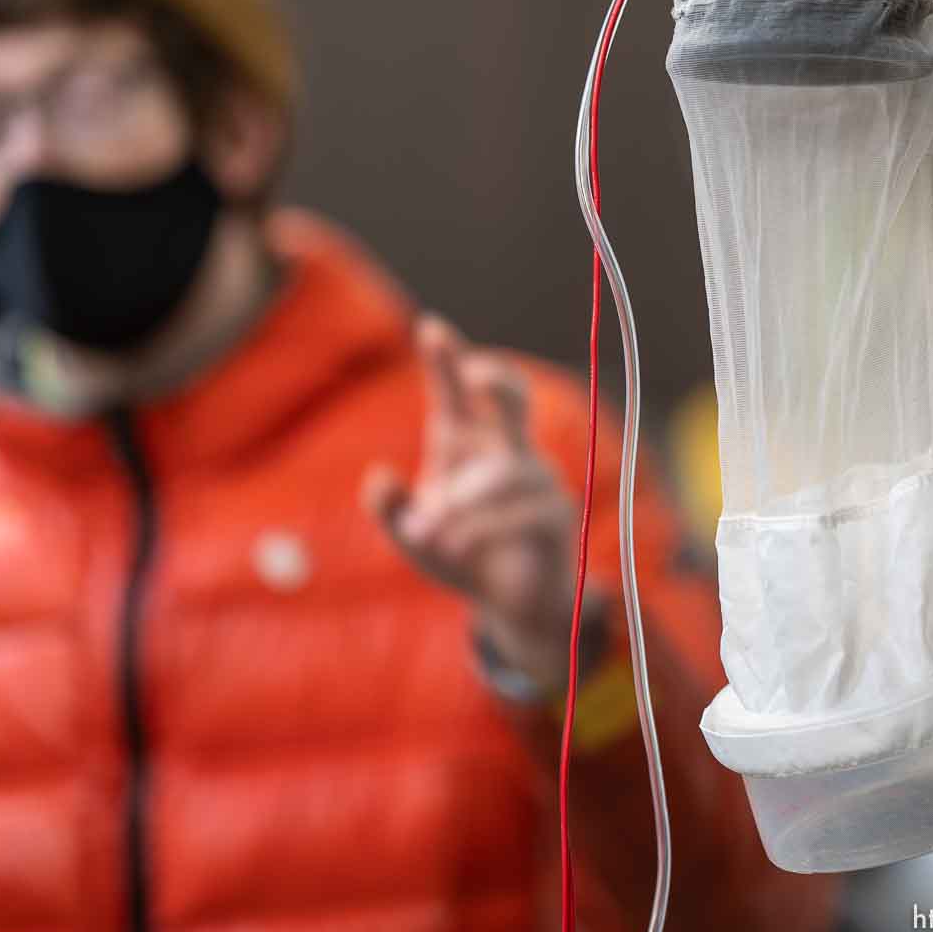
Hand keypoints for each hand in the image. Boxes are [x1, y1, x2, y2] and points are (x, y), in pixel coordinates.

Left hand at [361, 313, 589, 688]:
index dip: (446, 359)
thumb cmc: (459, 553)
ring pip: (504, 474)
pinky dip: (483, 528)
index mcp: (466, 442)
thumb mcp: (412, 537)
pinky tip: (457, 546)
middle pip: (510, 398)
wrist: (508, 603)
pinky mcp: (555, 511)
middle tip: (475, 373)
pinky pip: (521, 510)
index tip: (430, 328)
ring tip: (431, 533)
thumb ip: (390, 510)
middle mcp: (504, 448)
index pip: (456, 392)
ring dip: (463, 504)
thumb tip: (377, 477)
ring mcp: (536, 476)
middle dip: (497, 379)